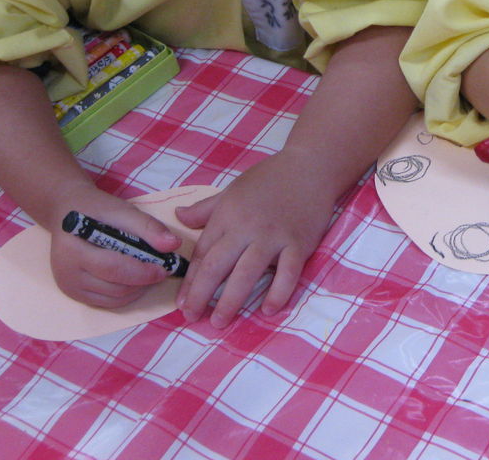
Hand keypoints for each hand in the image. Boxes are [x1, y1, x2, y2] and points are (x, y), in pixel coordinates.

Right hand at [48, 186, 182, 308]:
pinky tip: (135, 281)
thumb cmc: (95, 209)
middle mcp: (66, 273)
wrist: (66, 212)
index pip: (113, 268)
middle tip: (162, 271)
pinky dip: (125, 295)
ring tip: (149, 273)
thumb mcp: (123, 211)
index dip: (143, 271)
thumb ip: (148, 227)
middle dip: (143, 281)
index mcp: (73, 249)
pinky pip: (106, 302)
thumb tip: (173, 245)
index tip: (165, 268)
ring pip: (113, 298)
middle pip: (114, 288)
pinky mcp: (73, 294)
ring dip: (136, 289)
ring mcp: (68, 286)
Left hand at [173, 148, 336, 327]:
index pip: (202, 254)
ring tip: (219, 322)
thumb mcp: (232, 190)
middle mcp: (246, 228)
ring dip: (230, 302)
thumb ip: (205, 208)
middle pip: (217, 267)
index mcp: (227, 215)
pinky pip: (287, 275)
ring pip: (246, 275)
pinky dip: (277, 294)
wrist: (310, 167)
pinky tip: (267, 311)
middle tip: (193, 318)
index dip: (190, 282)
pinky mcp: (299, 244)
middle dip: (201, 296)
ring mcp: (273, 237)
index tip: (182, 303)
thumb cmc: (269, 179)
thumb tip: (178, 217)